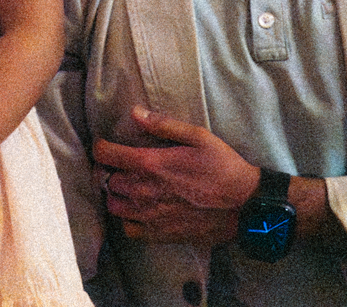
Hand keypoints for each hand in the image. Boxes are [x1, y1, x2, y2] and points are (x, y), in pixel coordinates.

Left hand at [93, 105, 258, 244]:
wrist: (246, 206)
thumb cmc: (222, 167)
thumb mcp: (197, 136)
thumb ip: (163, 124)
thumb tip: (134, 112)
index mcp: (151, 164)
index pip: (107, 155)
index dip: (101, 147)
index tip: (106, 145)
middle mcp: (145, 191)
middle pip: (107, 181)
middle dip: (108, 171)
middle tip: (118, 166)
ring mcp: (151, 216)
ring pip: (114, 206)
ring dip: (116, 195)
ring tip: (127, 188)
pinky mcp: (161, 234)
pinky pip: (129, 230)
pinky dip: (128, 220)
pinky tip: (138, 211)